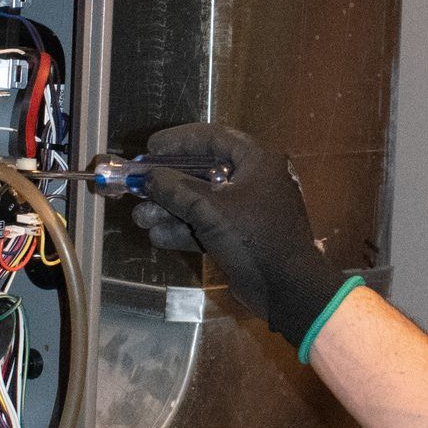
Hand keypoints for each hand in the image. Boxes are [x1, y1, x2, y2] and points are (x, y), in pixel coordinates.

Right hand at [134, 123, 349, 347]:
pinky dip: (186, 229)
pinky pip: (209, 225)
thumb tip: (149, 176)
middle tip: (139, 186)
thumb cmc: (254, 238)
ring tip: (140, 218)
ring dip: (172, 209)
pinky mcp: (242, 236)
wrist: (287, 289)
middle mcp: (255, 180)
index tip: (151, 147)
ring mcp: (249, 210)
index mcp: (258, 161)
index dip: (179, 140)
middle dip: (169, 183)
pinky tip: (158, 236)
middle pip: (203, 172)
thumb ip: (176, 189)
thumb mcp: (211, 210)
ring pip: (203, 202)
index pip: (214, 138)